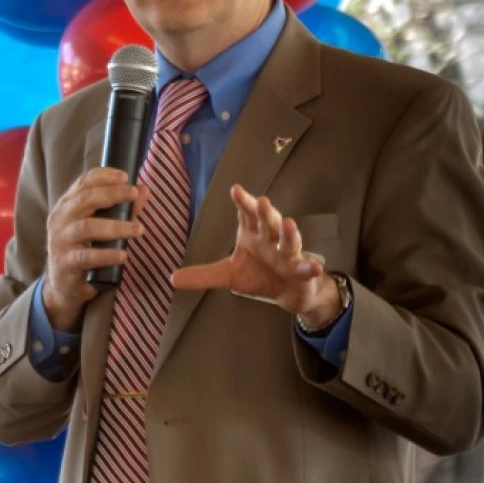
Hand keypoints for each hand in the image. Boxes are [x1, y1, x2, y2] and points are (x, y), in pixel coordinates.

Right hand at [42, 168, 149, 331]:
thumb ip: (122, 209)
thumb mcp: (101, 226)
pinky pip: (87, 257)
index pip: (83, 182)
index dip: (104, 176)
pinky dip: (107, 254)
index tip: (126, 176)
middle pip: (84, 199)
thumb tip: (145, 190)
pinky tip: (123, 255)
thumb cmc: (85, 249)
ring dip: (116, 226)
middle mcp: (60, 219)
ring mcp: (60, 242)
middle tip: (135, 194)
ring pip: (87, 227)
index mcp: (67, 205)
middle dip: (112, 194)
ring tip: (138, 229)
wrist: (63, 286)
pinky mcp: (65, 264)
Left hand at [171, 184, 340, 327]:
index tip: (236, 189)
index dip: (243, 202)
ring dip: (289, 232)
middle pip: (269, 222)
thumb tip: (171, 279)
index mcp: (253, 235)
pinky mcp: (303, 271)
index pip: (247, 215)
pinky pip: (306, 268)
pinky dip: (309, 267)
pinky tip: (312, 265)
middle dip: (265, 213)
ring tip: (288, 223)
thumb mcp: (228, 275)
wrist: (287, 293)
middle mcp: (271, 240)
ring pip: (289, 241)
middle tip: (262, 201)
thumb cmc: (258, 275)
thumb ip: (203, 275)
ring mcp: (288, 255)